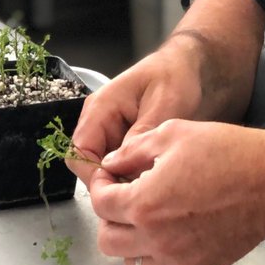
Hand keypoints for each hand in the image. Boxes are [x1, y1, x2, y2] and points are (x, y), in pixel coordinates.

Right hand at [68, 48, 205, 187]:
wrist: (185, 68)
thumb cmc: (174, 78)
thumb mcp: (164, 105)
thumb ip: (142, 134)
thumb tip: (124, 166)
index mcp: (101, 107)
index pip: (79, 149)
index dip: (93, 175)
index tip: (118, 193)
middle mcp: (97, 119)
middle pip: (85, 162)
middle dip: (108, 182)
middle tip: (137, 195)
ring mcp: (107, 130)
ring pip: (100, 166)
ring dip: (119, 180)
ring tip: (146, 188)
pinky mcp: (119, 139)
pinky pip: (115, 163)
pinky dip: (128, 174)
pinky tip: (149, 180)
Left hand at [88, 120, 264, 264]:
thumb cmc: (226, 150)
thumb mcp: (171, 134)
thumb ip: (132, 151)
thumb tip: (111, 164)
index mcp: (144, 204)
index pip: (100, 205)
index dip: (99, 185)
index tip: (108, 176)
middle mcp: (157, 239)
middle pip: (109, 241)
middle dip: (109, 217)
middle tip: (124, 197)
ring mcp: (181, 259)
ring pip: (135, 263)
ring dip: (132, 241)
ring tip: (148, 216)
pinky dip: (163, 252)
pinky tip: (177, 228)